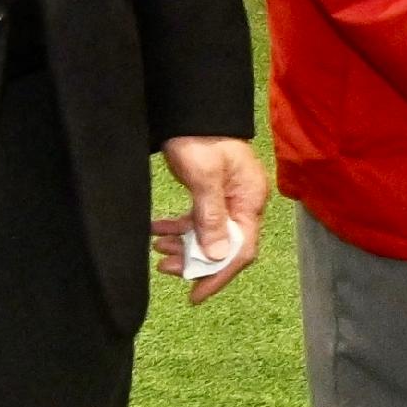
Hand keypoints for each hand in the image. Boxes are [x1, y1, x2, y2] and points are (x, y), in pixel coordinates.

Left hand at [152, 135, 270, 303]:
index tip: (195, 294)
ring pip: (208, 236)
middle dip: (194, 261)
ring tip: (156, 248)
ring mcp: (229, 199)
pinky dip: (178, 229)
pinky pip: (198, 222)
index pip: (241, 250)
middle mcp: (243, 203)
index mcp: (249, 201)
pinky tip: (157, 230)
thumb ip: (210, 217)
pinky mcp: (213, 194)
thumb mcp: (204, 177)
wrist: (191, 111)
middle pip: (224, 246)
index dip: (218, 275)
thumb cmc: (201, 139)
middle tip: (164, 266)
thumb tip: (216, 256)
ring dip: (183, 246)